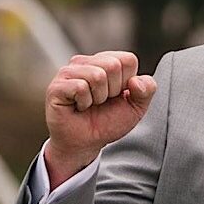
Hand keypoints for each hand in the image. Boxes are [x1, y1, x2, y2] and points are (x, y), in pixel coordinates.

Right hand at [43, 51, 155, 185]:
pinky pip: (80, 87)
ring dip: (99, 98)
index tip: (117, 95)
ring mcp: (68, 72)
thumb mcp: (136, 107)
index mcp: (106, 61)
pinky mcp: (56, 86)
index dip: (127, 83)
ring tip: (90, 104)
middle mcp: (86, 62)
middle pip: (113, 65)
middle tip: (102, 101)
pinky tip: (78, 107)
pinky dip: (84, 103)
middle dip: (113, 90)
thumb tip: (135, 81)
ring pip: (97, 75)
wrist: (86, 143)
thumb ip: (147, 90)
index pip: (128, 59)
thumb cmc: (108, 121)